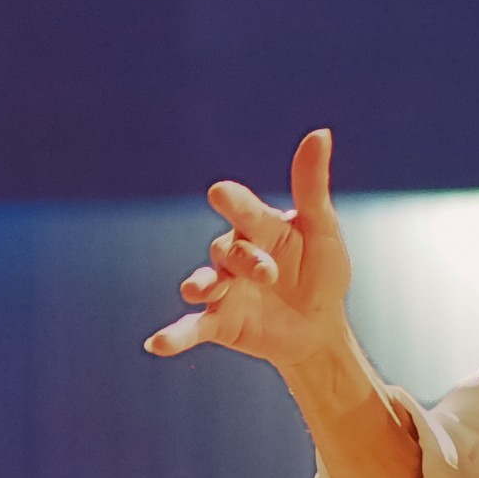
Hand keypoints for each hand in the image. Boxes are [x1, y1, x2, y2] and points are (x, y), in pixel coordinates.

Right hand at [148, 129, 352, 369]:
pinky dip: (174, 335)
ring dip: (200, 284)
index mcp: (259, 228)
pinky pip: (192, 327)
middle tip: (269, 274)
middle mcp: (235, 255)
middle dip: (246, 260)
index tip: (220, 193)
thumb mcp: (322, 230)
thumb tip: (320, 133)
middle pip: (228, 250)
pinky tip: (156, 344)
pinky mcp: (219, 322)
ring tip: (197, 289)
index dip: (233, 203)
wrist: (319, 327)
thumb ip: (311, 186)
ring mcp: (224, 289)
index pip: (244, 212)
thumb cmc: (321, 272)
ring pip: (203, 282)